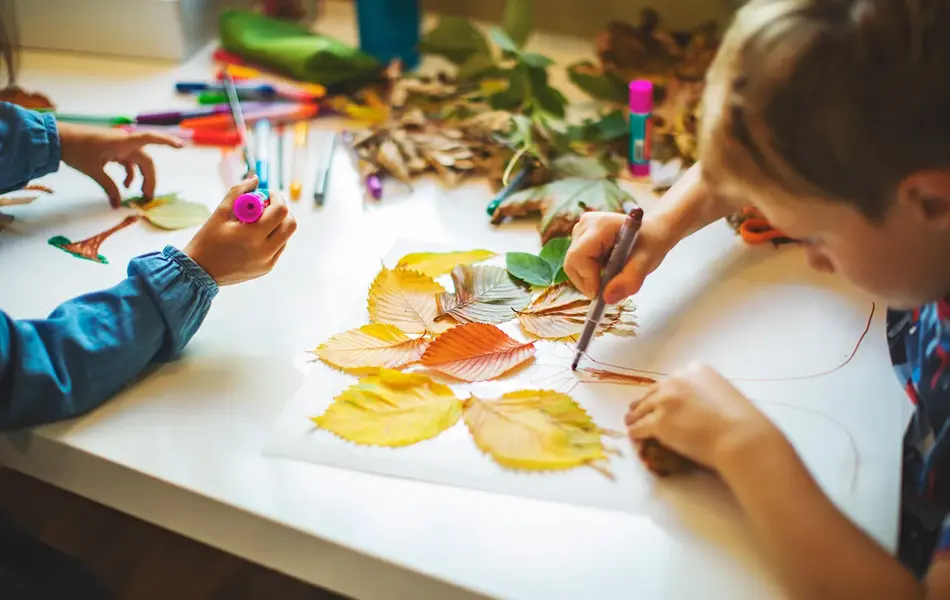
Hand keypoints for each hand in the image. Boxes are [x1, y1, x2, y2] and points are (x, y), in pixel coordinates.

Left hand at [58, 123, 183, 207]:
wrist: (57, 139)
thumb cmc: (76, 150)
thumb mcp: (93, 171)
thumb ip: (109, 187)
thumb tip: (118, 205)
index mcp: (123, 143)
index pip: (150, 139)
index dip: (167, 142)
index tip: (181, 147)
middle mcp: (125, 143)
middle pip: (146, 161)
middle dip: (150, 179)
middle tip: (148, 197)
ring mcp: (119, 146)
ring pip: (138, 163)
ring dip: (140, 178)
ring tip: (138, 194)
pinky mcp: (113, 149)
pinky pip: (128, 162)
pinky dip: (129, 174)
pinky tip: (125, 186)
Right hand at [183, 177, 296, 285]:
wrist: (199, 272)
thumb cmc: (207, 240)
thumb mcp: (220, 213)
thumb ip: (238, 192)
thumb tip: (255, 178)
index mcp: (252, 236)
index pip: (280, 212)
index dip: (277, 198)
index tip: (267, 194)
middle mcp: (265, 251)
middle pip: (290, 225)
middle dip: (283, 211)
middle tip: (268, 205)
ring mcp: (267, 262)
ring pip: (286, 237)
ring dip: (278, 224)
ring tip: (258, 221)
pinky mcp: (266, 268)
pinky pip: (279, 248)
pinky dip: (273, 237)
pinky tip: (256, 235)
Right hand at [564, 211, 676, 303]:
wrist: (653, 232)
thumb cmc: (650, 243)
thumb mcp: (646, 263)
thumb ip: (629, 280)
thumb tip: (607, 298)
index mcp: (601, 225)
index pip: (579, 256)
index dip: (587, 278)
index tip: (601, 293)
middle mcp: (585, 224)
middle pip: (571, 262)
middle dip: (586, 282)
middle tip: (605, 290)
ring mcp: (580, 229)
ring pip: (572, 264)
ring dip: (587, 278)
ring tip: (609, 276)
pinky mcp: (579, 236)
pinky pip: (575, 263)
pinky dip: (587, 273)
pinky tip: (605, 268)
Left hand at [624, 363, 786, 473]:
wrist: (742, 438)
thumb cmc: (741, 421)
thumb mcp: (723, 392)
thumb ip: (703, 391)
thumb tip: (693, 404)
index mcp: (694, 369)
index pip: (670, 382)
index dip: (664, 394)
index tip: (661, 402)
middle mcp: (676, 379)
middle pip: (653, 393)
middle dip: (646, 403)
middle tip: (637, 411)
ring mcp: (665, 400)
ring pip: (641, 409)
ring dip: (636, 417)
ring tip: (631, 422)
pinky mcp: (658, 422)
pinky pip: (639, 428)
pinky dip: (635, 432)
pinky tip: (634, 436)